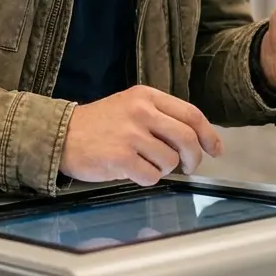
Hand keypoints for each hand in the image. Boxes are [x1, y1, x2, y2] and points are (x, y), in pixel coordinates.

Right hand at [59, 85, 222, 186]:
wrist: (60, 135)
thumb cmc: (99, 124)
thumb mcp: (130, 106)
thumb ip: (160, 116)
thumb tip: (196, 140)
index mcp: (146, 96)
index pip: (191, 114)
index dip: (209, 135)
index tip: (215, 149)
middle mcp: (141, 112)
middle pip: (187, 139)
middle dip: (193, 158)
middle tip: (187, 167)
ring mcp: (131, 135)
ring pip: (170, 161)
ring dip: (162, 169)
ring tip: (143, 163)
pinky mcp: (121, 158)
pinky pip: (151, 176)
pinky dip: (146, 179)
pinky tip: (132, 171)